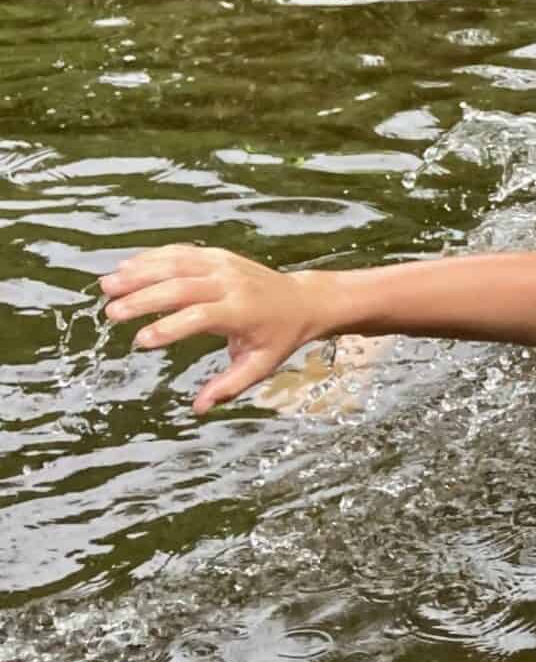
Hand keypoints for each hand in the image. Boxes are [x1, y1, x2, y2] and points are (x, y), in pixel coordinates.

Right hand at [99, 245, 330, 413]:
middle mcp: (230, 284)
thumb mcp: (261, 365)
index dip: (169, 328)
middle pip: (180, 287)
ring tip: (107, 286)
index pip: (199, 317)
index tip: (140, 342)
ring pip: (176, 263)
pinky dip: (152, 257)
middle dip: (143, 299)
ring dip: (139, 272)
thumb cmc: (278, 337)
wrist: (303, 300)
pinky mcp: (217, 255)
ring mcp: (223, 265)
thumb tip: (199, 409)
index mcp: (242, 312)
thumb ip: (230, 385)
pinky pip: (181, 252)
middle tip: (111, 314)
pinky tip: (125, 266)